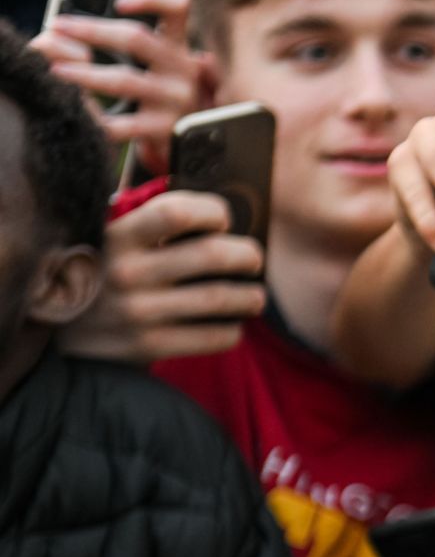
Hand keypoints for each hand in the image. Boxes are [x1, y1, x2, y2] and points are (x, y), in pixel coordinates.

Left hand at [31, 0, 205, 174]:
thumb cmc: (158, 93)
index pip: (178, 8)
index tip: (119, 1)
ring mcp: (176, 101)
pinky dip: (91, 114)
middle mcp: (183, 69)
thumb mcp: (153, 64)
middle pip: (137, 38)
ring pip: (124, 80)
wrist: (188, 142)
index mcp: (178, 46)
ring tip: (56, 70)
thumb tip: (50, 37)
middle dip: (91, 30)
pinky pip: (119, 123)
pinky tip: (73, 107)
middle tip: (58, 26)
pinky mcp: (163, 130)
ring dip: (84, 73)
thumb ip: (112, 42)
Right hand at [60, 190, 264, 362]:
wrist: (58, 339)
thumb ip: (149, 222)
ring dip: (251, 295)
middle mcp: (123, 272)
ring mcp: (135, 311)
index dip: (212, 211)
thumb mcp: (108, 241)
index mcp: (114, 236)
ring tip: (254, 295)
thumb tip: (218, 210)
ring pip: (221, 297)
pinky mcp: (146, 346)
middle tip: (253, 259)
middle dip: (247, 254)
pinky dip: (233, 329)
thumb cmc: (100, 276)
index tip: (223, 220)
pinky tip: (231, 324)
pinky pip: (214, 335)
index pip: (176, 212)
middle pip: (212, 253)